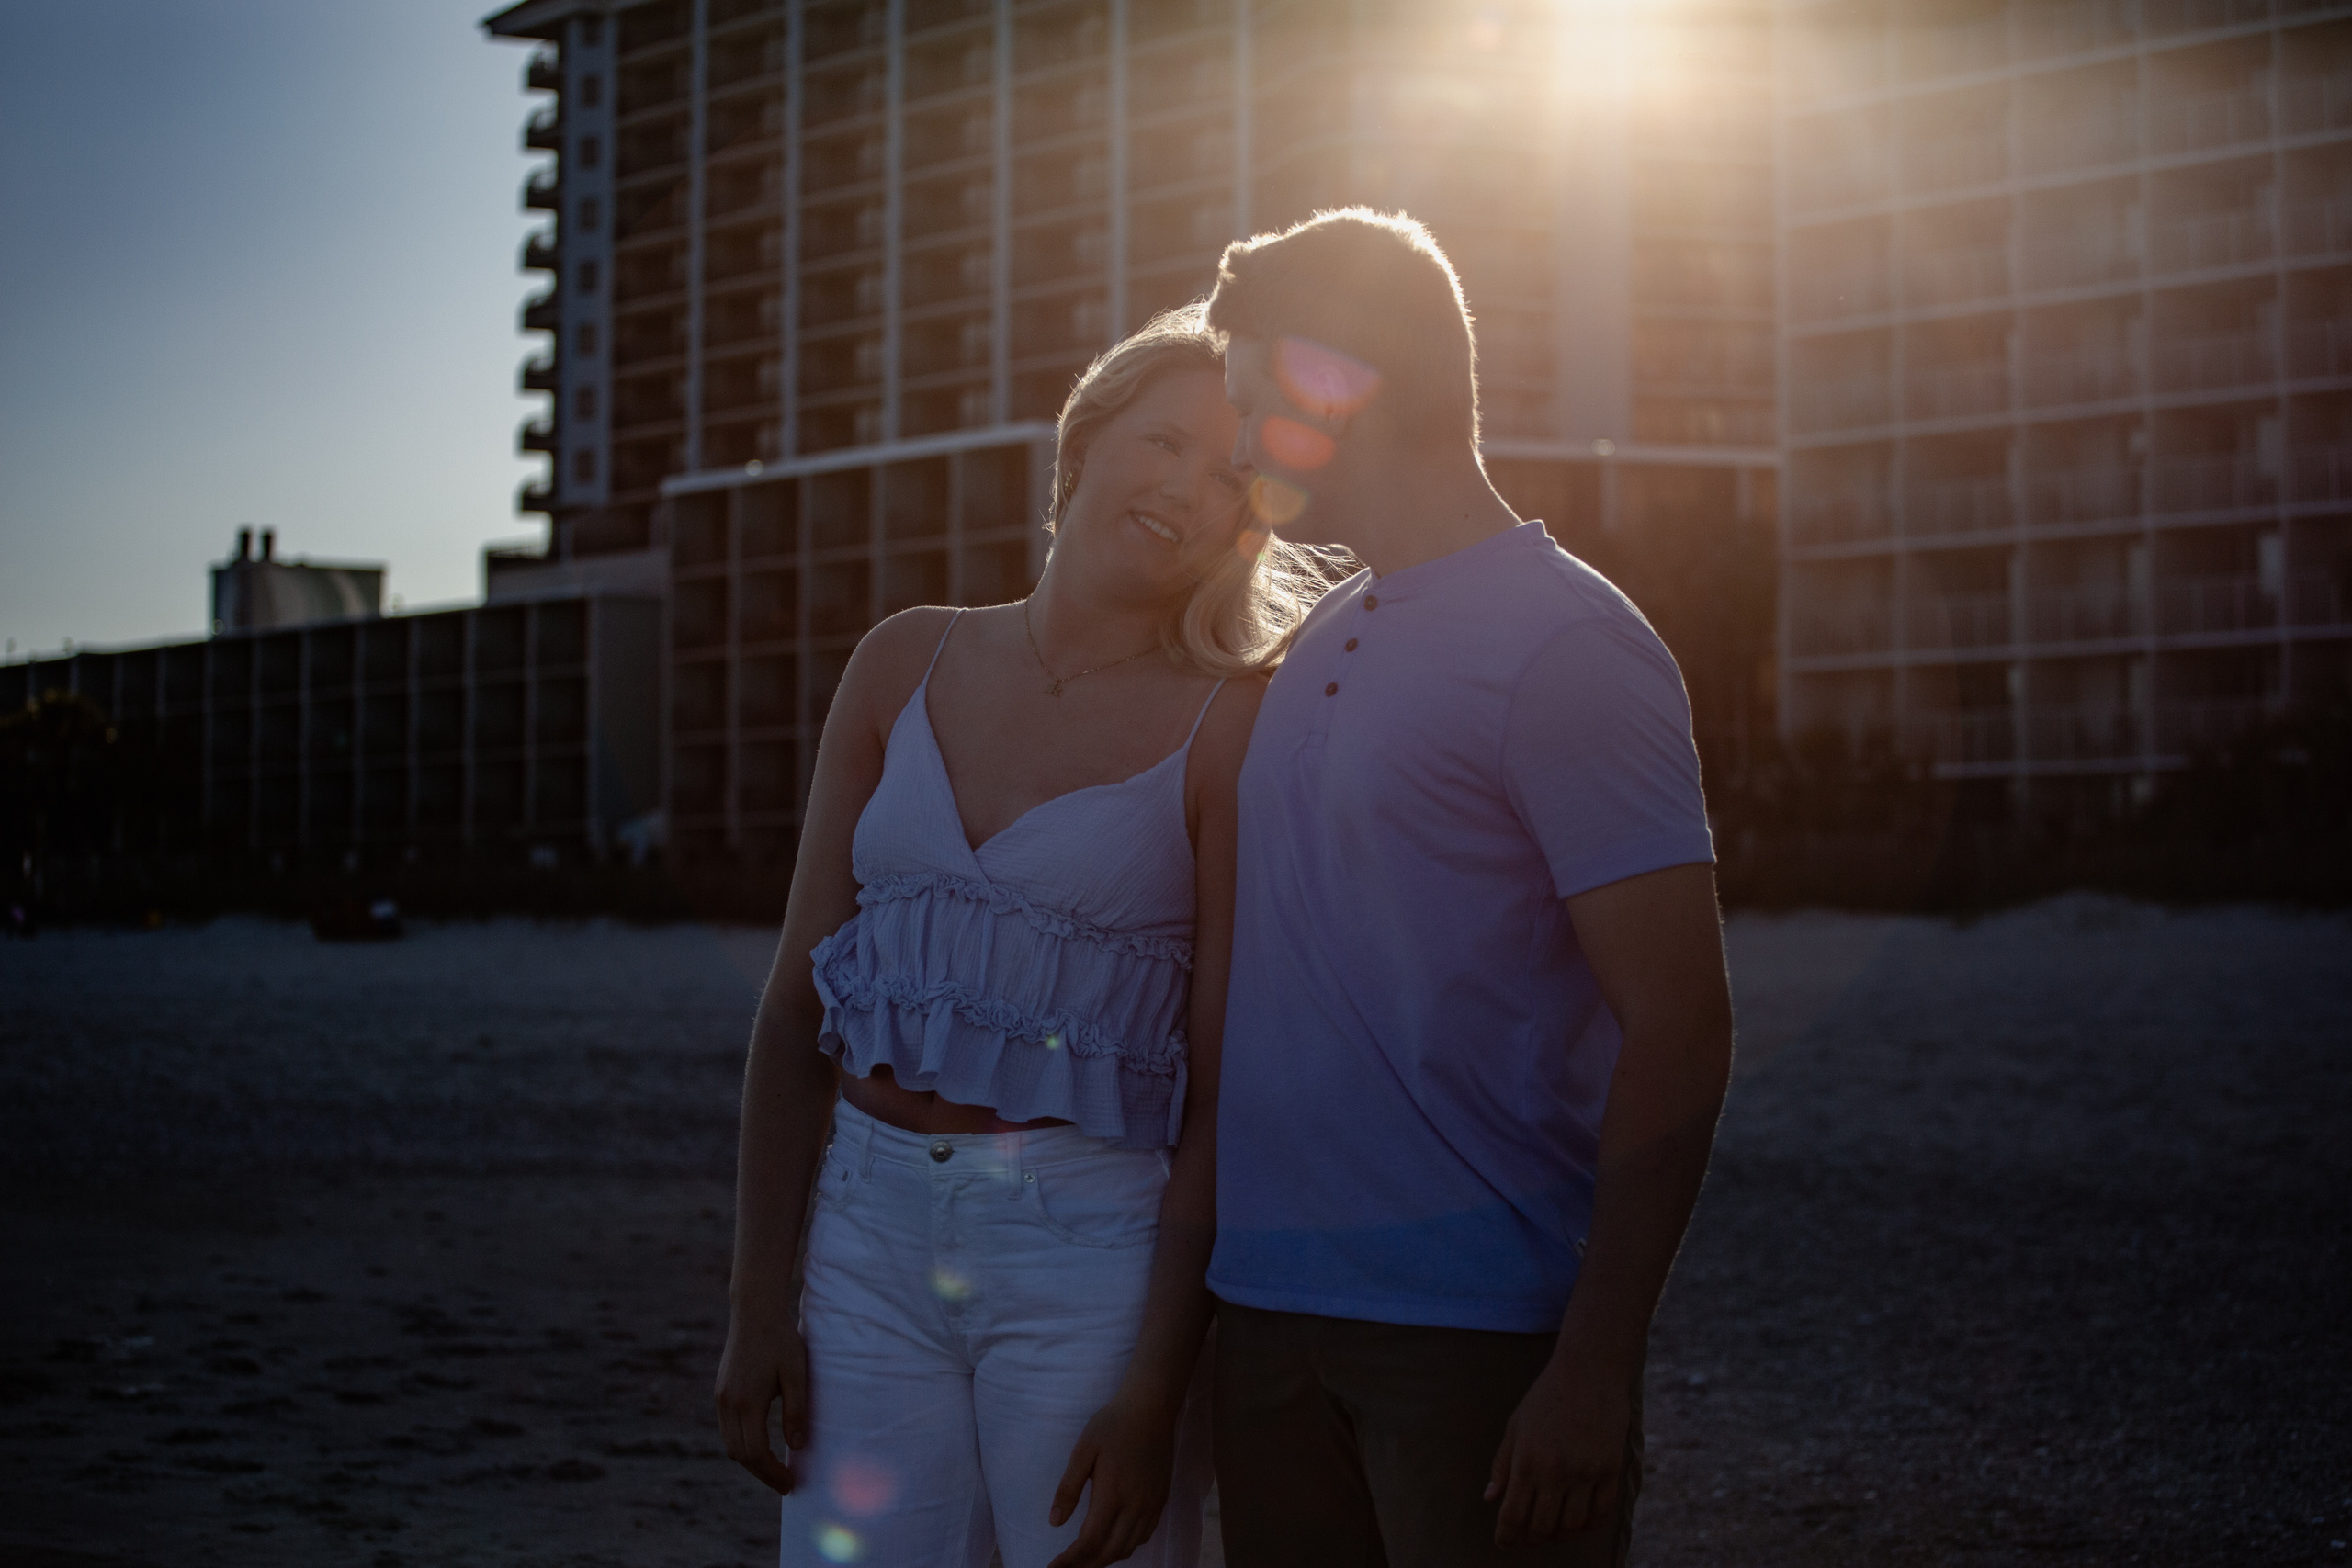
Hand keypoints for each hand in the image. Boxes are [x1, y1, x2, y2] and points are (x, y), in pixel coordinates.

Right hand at [714, 1308, 808, 1494]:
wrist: (754, 1311)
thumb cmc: (780, 1340)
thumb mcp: (796, 1373)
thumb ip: (796, 1411)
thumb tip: (797, 1447)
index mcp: (747, 1401)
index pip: (755, 1452)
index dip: (772, 1473)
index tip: (791, 1483)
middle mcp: (728, 1403)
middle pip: (740, 1454)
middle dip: (762, 1473)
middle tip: (786, 1484)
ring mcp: (721, 1397)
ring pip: (730, 1444)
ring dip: (751, 1461)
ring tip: (775, 1470)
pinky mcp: (720, 1392)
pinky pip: (728, 1429)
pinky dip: (743, 1444)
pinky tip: (761, 1446)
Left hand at [1045, 1394, 1176, 1567]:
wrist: (1151, 1407)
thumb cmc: (1113, 1424)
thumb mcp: (1083, 1451)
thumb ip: (1068, 1489)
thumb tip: (1054, 1523)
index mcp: (1112, 1494)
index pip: (1089, 1542)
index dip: (1070, 1560)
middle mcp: (1136, 1505)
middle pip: (1110, 1552)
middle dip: (1085, 1565)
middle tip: (1065, 1567)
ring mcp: (1152, 1504)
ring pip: (1129, 1547)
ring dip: (1106, 1558)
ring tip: (1085, 1559)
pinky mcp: (1161, 1499)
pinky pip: (1144, 1535)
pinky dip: (1126, 1546)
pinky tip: (1112, 1541)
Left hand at [1484, 1356, 1630, 1546]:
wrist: (1589, 1371)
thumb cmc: (1547, 1396)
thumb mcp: (1516, 1425)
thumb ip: (1502, 1464)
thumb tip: (1490, 1497)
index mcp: (1527, 1461)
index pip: (1512, 1515)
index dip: (1506, 1536)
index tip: (1504, 1543)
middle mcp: (1555, 1472)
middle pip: (1542, 1527)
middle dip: (1531, 1539)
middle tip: (1528, 1538)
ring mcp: (1585, 1473)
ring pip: (1572, 1526)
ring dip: (1560, 1535)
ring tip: (1553, 1530)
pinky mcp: (1610, 1470)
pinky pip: (1600, 1513)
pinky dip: (1589, 1525)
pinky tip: (1580, 1520)